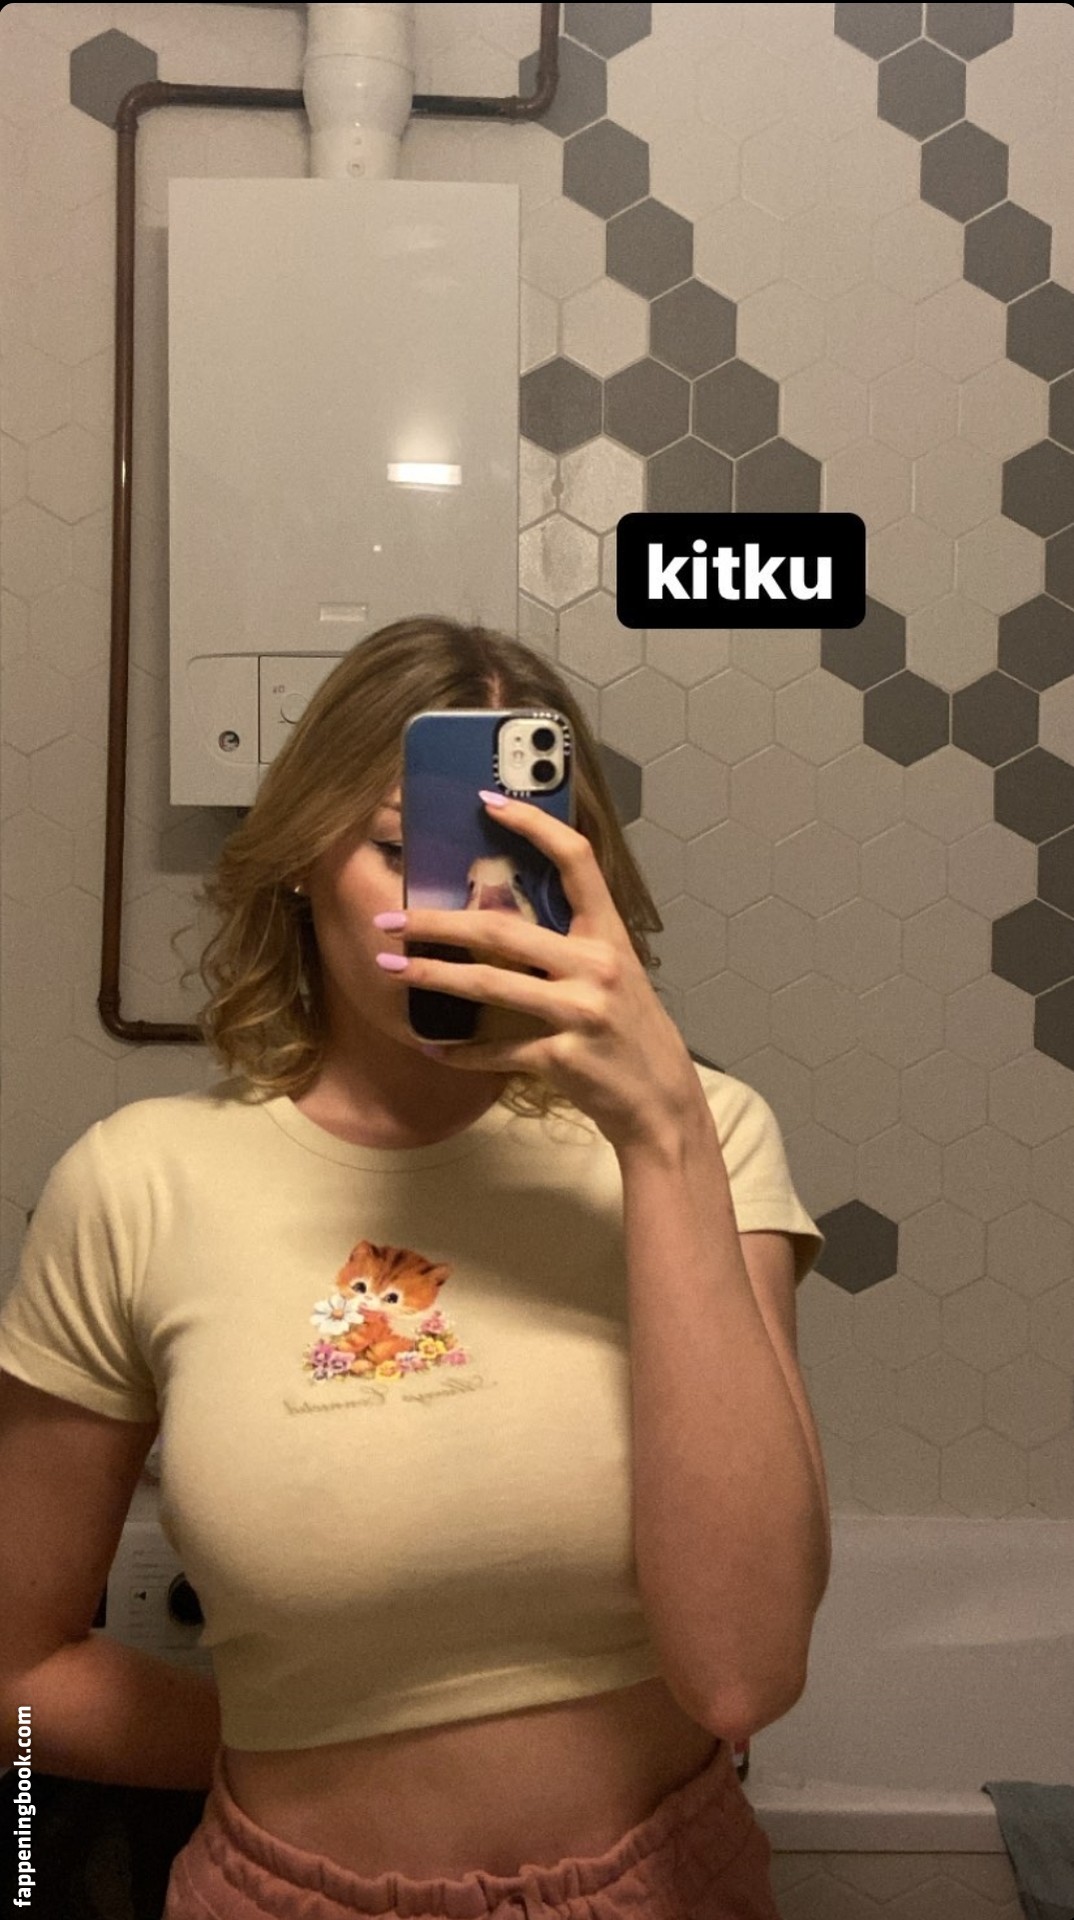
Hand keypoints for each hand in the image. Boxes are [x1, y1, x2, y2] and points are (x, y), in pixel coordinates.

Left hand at [374, 792, 702, 1154]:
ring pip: (489, 984)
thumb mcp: (614, 974)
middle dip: (437, 922)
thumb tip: (502, 914)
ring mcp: (581, 1012)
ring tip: (390, 967)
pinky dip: (461, 1051)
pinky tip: (434, 1047)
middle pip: (502, 929)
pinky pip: (497, 1050)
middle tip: (391, 918)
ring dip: (432, 975)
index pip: (575, 860)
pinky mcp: (564, 1057)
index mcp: (609, 935)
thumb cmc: (630, 1032)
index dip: (533, 825)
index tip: (487, 801)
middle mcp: (597, 965)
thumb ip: (571, 943)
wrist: (660, 1101)